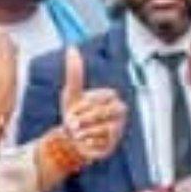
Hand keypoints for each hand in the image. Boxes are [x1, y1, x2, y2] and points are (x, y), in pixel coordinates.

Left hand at [58, 47, 127, 162]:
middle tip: (71, 124)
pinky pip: (103, 141)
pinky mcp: (114, 143)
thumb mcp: (72, 93)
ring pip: (103, 128)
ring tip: (77, 133)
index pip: (102, 98)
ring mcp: (119, 127)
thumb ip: (75, 72)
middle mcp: (119, 111)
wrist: (72, 139)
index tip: (72, 110)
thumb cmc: (74, 114)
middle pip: (104, 112)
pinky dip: (89, 142)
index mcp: (111, 97)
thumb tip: (72, 48)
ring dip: (84, 131)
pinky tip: (85, 142)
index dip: (85, 105)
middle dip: (84, 119)